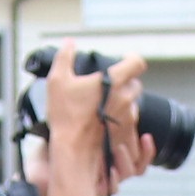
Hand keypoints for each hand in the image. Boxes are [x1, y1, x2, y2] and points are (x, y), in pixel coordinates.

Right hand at [45, 44, 149, 183]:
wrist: (73, 152)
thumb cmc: (66, 117)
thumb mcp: (58, 81)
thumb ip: (64, 57)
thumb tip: (69, 43)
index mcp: (114, 81)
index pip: (137, 62)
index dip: (133, 60)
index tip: (127, 61)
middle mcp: (125, 98)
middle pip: (135, 84)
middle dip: (126, 83)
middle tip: (110, 87)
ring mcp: (127, 118)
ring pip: (132, 105)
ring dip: (123, 104)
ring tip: (105, 108)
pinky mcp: (125, 136)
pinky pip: (130, 125)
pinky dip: (122, 123)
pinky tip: (107, 124)